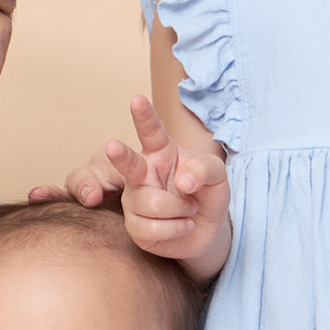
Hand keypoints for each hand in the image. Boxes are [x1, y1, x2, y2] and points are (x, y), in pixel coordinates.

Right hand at [104, 97, 231, 266]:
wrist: (207, 228)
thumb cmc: (207, 193)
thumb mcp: (218, 176)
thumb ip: (205, 169)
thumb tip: (181, 182)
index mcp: (161, 152)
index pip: (152, 131)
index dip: (144, 116)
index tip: (137, 99)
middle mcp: (142, 173)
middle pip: (128, 163)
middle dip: (119, 155)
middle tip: (112, 146)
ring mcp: (135, 200)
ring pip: (152, 203)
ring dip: (180, 210)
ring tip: (189, 210)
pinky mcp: (135, 227)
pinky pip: (152, 229)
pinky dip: (176, 229)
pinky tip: (183, 225)